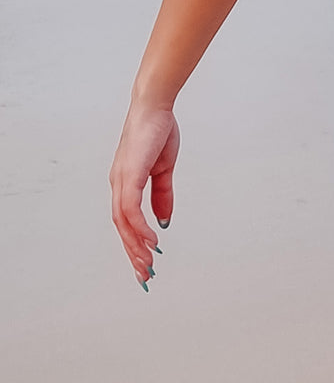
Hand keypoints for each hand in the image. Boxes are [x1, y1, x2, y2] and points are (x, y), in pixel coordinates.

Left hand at [109, 101, 179, 287]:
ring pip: (124, 223)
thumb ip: (163, 194)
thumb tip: (164, 221)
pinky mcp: (128, 175)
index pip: (127, 220)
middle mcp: (118, 185)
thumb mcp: (164, 168)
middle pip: (122, 227)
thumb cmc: (158, 131)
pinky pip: (131, 209)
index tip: (145, 262)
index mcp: (126, 183)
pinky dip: (139, 227)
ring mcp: (121, 180)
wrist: (155, 107)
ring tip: (149, 263)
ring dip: (135, 245)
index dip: (135, 242)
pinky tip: (152, 239)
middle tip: (145, 275)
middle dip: (133, 253)